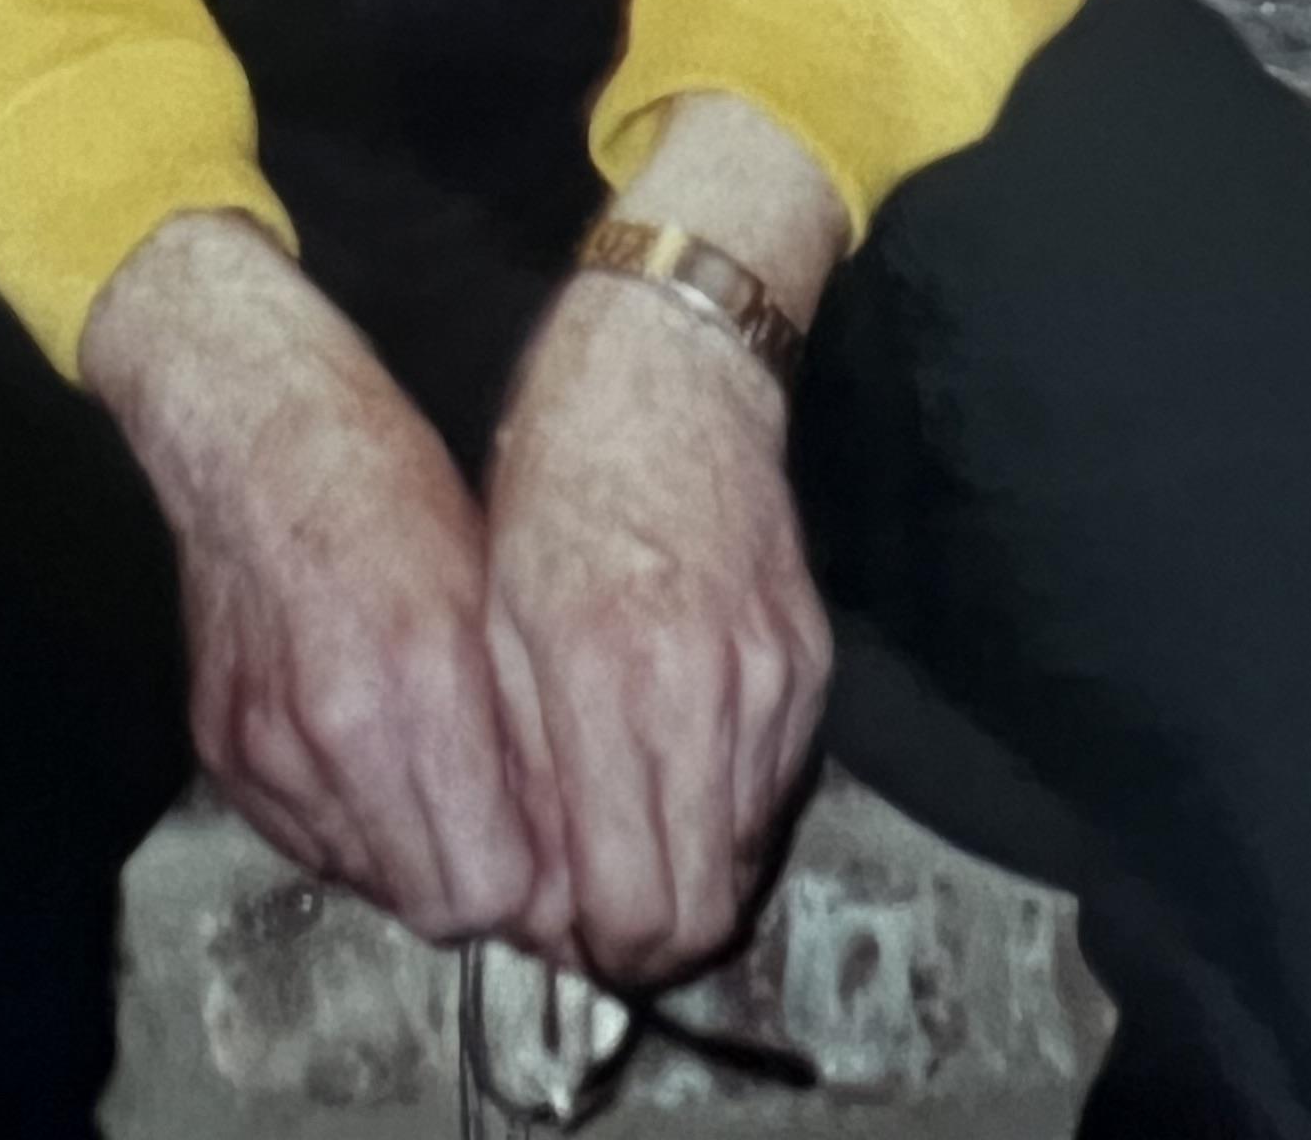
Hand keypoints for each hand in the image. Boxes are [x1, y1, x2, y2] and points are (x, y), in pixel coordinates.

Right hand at [85, 210, 540, 944]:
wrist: (251, 427)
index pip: (491, 890)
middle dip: (479, 882)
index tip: (554, 857)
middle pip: (431, 906)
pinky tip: (373, 752)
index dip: (533, 886)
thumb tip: (562, 854)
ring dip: (413, 852)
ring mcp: (265, 746)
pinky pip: (307, 839)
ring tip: (439, 777)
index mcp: (417, 679)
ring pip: (369, 880)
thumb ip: (528, 726)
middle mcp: (332, 728)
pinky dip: (350, 820)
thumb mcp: (492, 585)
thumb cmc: (385, 479)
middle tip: (506, 830)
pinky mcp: (224, 748)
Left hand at [482, 269, 830, 985]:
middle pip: (706, 912)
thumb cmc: (560, 470)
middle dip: (647, 937)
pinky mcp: (812, 663)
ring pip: (743, 858)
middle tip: (593, 910)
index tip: (564, 931)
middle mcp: (712, 690)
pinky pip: (772, 787)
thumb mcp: (498, 609)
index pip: (635, 905)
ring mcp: (777, 679)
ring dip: (686, 868)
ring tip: (623, 826)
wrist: (675, 363)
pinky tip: (669, 759)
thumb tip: (537, 892)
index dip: (596, 947)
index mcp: (615, 677)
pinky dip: (721, 805)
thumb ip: (521, 761)